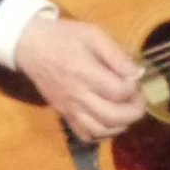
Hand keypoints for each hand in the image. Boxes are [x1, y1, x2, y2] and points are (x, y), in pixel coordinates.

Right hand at [13, 16, 147, 141]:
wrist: (30, 46)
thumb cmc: (64, 37)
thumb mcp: (92, 34)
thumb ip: (116, 55)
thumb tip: (137, 74)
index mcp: (85, 72)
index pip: (118, 91)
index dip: (134, 89)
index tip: (136, 79)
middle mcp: (77, 95)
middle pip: (112, 116)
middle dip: (134, 112)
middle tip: (140, 101)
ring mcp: (69, 108)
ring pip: (100, 130)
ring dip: (121, 126)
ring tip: (127, 112)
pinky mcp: (64, 115)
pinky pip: (85, 135)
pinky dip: (102, 135)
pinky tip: (110, 123)